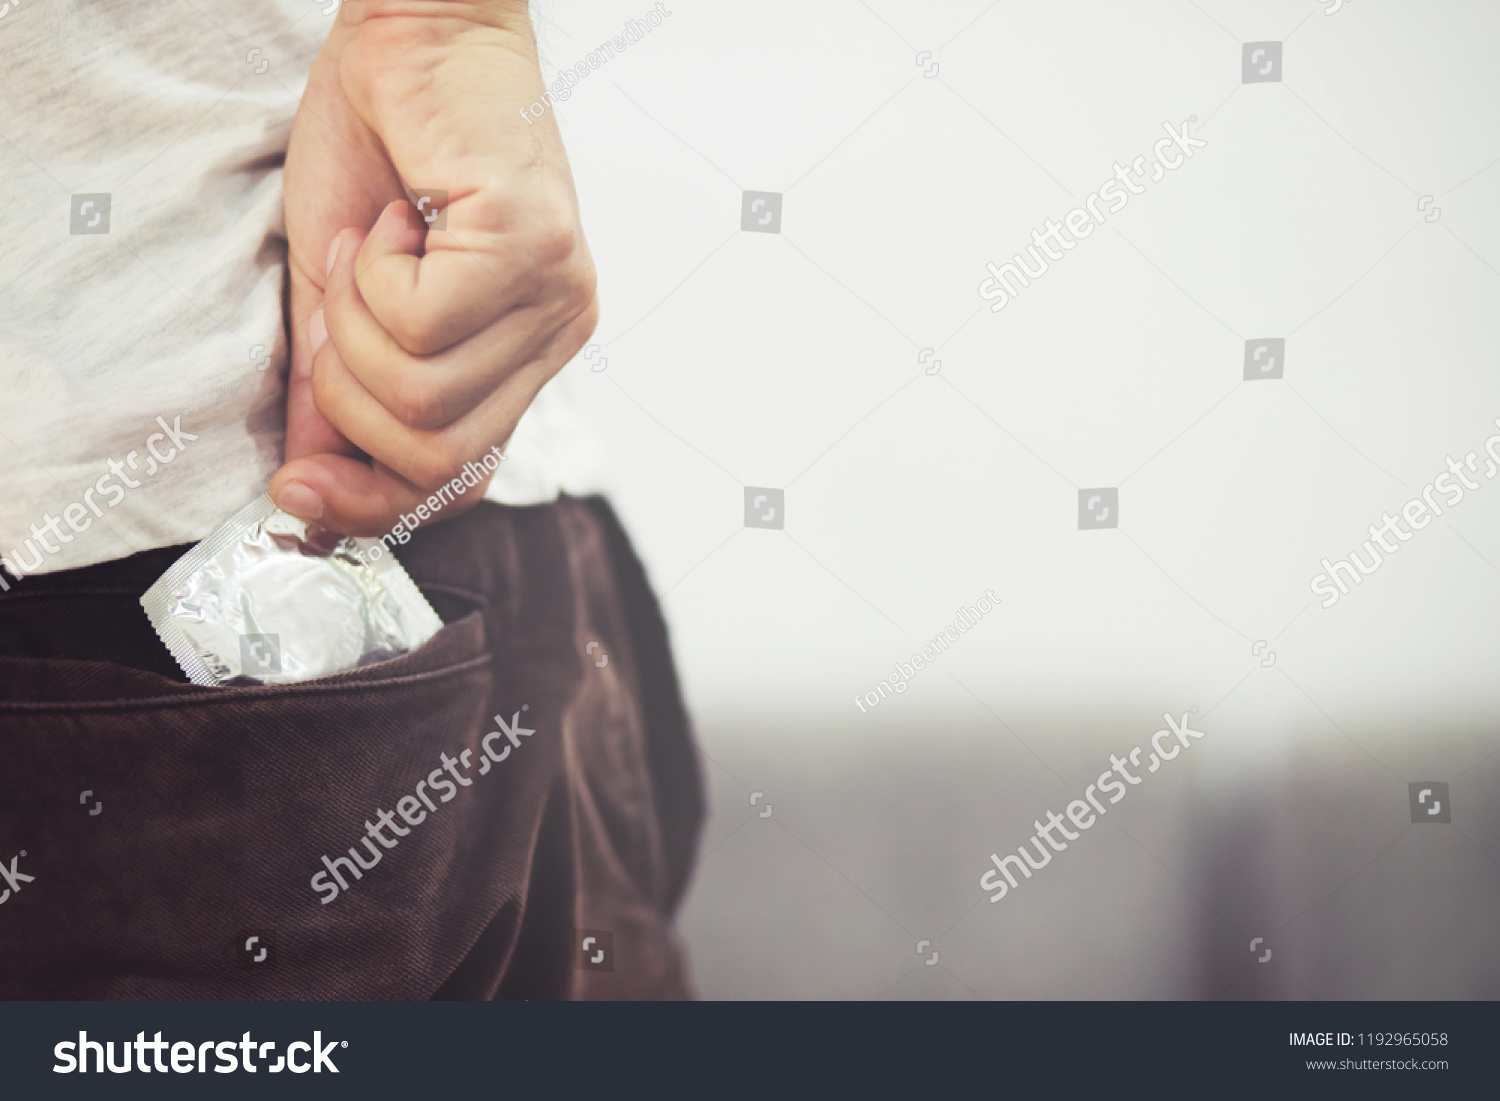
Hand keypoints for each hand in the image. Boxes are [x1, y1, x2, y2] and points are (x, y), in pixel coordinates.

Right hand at [272, 0, 598, 535]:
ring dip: (355, 317)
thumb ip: (329, 392)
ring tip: (375, 242)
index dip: (373, 504)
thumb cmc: (382, 145)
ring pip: (421, 394)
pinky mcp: (534, 250)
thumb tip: (303, 494)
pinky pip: (420, 322)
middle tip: (342, 293)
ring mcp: (556, 299)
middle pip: (434, 454)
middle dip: (344, 392)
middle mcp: (555, 338)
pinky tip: (400, 216)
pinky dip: (375, 270)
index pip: (463, 480)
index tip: (292, 492)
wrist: (411, 30)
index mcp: (520, 356)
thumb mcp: (338, 292)